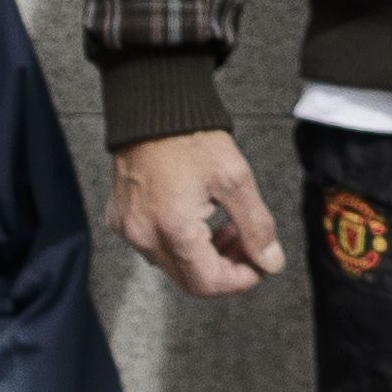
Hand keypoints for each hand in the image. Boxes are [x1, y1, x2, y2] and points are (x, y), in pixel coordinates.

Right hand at [112, 129, 283, 298]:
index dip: (241, 280)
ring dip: (204, 257)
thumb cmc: (190, 136)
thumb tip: (271, 261)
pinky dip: (181, 243)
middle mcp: (144, 235)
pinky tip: (198, 217)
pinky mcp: (120, 220)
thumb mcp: (236, 178)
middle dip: (225, 269)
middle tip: (246, 243)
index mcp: (173, 228)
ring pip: (173, 266)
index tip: (260, 263)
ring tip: (226, 226)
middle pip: (190, 281)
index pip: (209, 283)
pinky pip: (154, 247)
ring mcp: (128, 229)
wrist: (151, 108)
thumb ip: (256, 226)